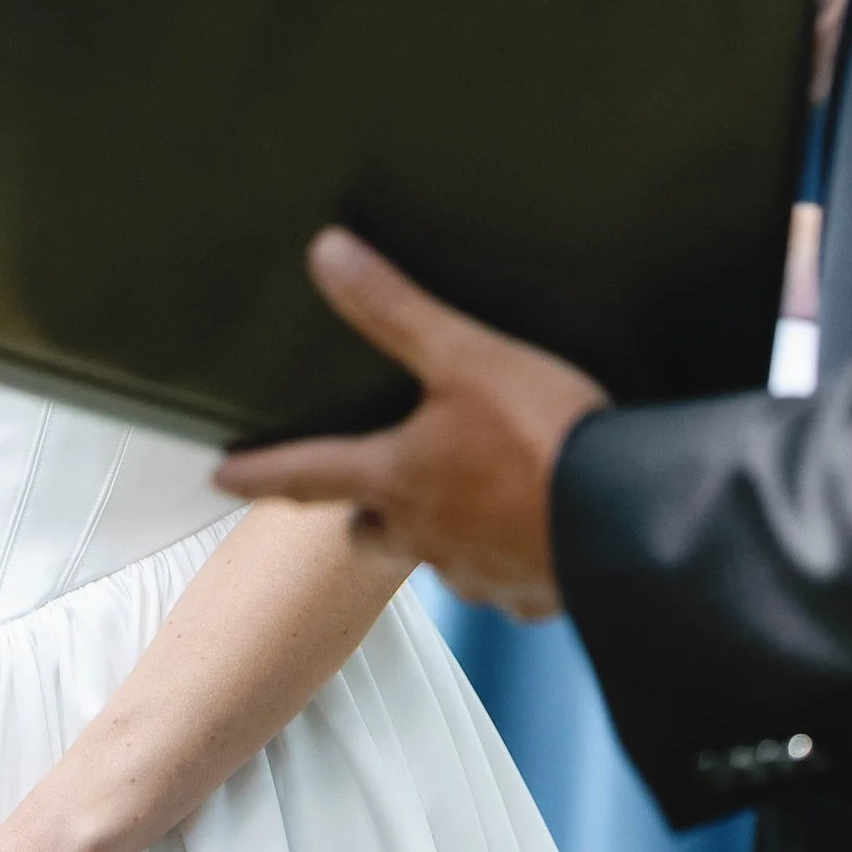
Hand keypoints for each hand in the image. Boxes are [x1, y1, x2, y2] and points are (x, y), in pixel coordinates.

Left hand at [214, 229, 605, 612]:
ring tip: (463, 503)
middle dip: (361, 514)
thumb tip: (328, 257)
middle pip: (368, 533)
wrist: (630, 520)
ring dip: (438, 534)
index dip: (259, 470)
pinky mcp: (532, 594)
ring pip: (435, 558)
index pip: (307, 473)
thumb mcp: (465, 356)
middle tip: (363, 496)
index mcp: (399, 480)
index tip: (222, 475)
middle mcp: (427, 536)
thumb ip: (394, 309)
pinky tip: (531, 535)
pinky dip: (507, 559)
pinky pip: (503, 583)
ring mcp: (479, 572)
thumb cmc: (544, 442)